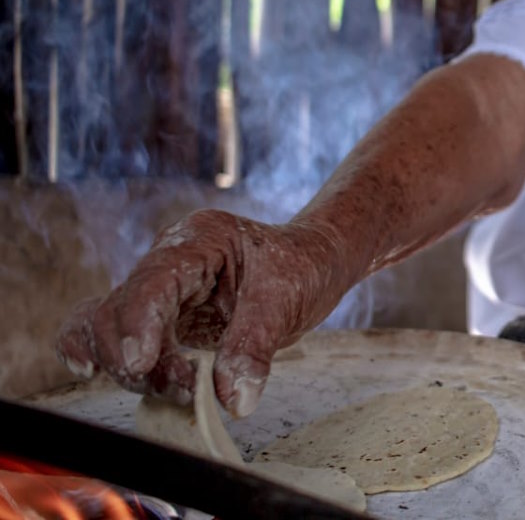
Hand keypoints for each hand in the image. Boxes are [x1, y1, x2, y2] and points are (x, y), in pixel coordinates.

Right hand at [55, 210, 356, 416]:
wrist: (312, 262)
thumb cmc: (301, 267)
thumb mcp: (288, 299)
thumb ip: (255, 347)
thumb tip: (233, 399)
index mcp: (201, 240)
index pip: (153, 279)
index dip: (139, 322)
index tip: (141, 363)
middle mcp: (170, 260)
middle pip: (118, 308)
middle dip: (135, 356)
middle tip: (183, 389)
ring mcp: (161, 290)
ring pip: (109, 327)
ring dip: (131, 369)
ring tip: (181, 393)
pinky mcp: (162, 319)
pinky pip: (117, 335)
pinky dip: (108, 357)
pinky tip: (97, 374)